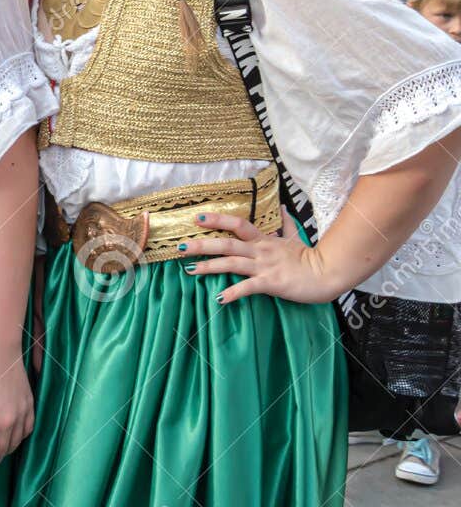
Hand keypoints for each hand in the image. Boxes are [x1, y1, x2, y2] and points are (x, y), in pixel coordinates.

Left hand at [180, 211, 343, 303]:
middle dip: (201, 244)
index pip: (238, 224)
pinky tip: (219, 298)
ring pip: (232, 263)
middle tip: (179, 246)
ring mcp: (265, 266)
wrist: (328, 274)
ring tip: (190, 270)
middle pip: (227, 243)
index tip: (197, 217)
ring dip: (209, 267)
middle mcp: (261, 250)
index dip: (217, 220)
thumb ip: (286, 224)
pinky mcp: (271, 283)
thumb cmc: (310, 258)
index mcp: (264, 240)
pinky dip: (233, 293)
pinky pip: (248, 287)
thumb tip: (282, 208)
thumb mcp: (296, 238)